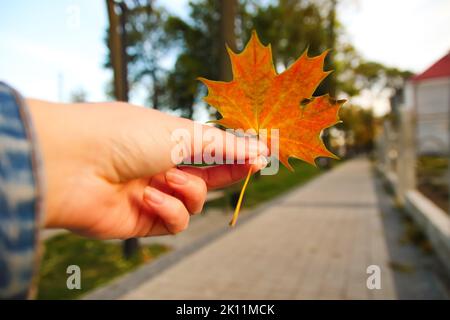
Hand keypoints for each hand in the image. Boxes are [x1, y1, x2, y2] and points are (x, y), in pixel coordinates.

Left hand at [27, 100, 266, 238]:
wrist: (73, 164)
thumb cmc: (125, 136)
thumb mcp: (182, 133)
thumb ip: (223, 146)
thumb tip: (259, 149)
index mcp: (166, 139)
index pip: (210, 149)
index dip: (236, 153)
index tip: (262, 155)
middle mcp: (160, 166)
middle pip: (208, 176)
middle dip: (227, 173)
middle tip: (252, 168)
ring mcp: (153, 193)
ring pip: (195, 201)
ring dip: (188, 191)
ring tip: (165, 179)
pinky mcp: (144, 219)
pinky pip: (176, 221)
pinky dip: (168, 210)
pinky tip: (147, 198)